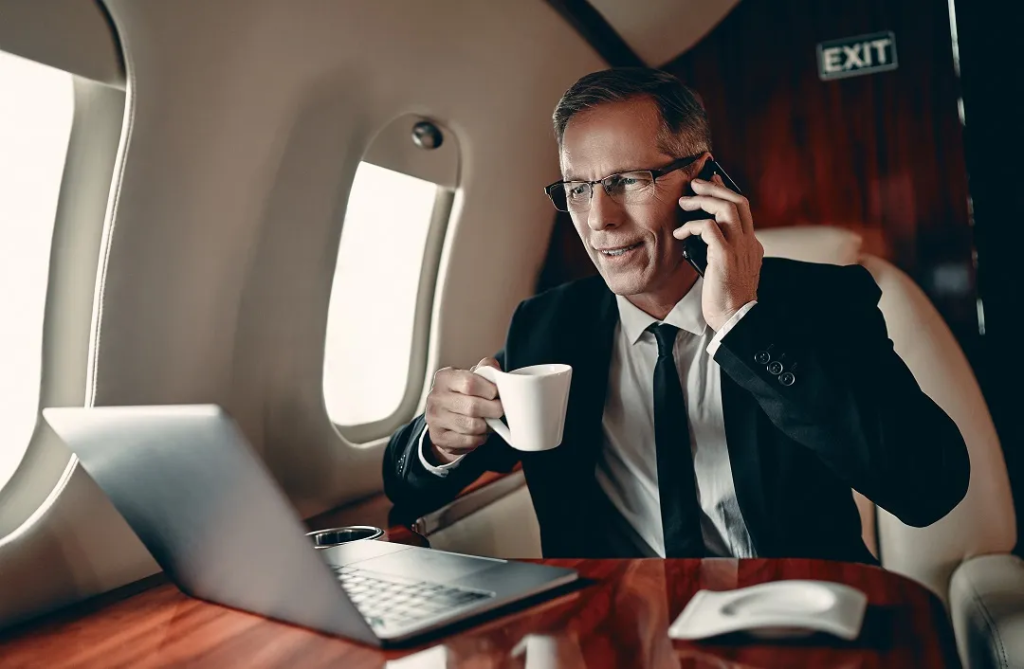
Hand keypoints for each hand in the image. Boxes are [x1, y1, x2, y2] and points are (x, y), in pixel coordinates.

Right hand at [424, 357, 503, 463]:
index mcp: (445, 378)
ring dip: (487, 426)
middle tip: (500, 410)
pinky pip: (469, 441)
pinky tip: (479, 432)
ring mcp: (435, 419)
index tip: (498, 394)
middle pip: (473, 407)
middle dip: (493, 410)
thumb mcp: (472, 376)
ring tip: (488, 421)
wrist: (444, 418)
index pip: (470, 383)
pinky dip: (479, 438)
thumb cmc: (463, 394)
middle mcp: (436, 397)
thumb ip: (486, 369)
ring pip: (472, 426)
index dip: (490, 390)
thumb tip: (497, 372)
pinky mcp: (439, 438)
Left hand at [674, 175, 761, 330]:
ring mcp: (739, 248)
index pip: (742, 209)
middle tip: (694, 184)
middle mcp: (749, 242)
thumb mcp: (726, 268)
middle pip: (737, 201)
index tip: (711, 181)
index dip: (726, 191)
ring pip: (726, 208)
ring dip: (702, 201)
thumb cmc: (725, 298)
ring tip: (684, 202)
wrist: (734, 319)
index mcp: (751, 245)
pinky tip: (680, 232)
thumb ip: (721, 250)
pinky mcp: (725, 256)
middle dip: (714, 187)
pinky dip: (692, 225)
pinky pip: (708, 228)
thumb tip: (702, 233)